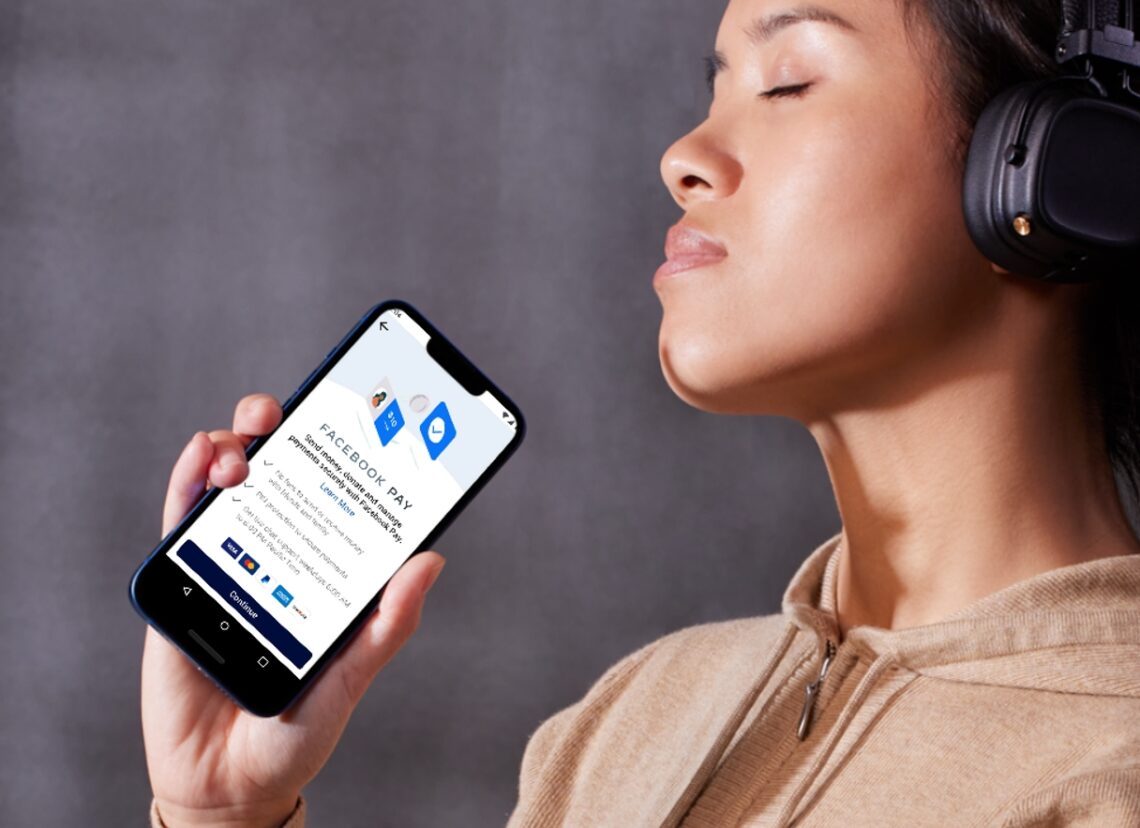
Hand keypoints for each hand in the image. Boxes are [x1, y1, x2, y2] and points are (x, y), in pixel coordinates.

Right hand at [141, 393, 445, 827]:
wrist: (228, 783)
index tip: (365, 407)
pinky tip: (204, 458)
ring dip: (237, 445)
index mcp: (326, 567)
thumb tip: (432, 559)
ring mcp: (230, 559)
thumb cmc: (298, 730)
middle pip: (282, 471)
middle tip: (293, 410)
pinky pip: (182, 520)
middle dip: (286, 426)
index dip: (348, 448)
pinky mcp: (183, 578)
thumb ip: (386, 625)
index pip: (339, 494)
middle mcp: (281, 550)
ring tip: (249, 442)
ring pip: (232, 483)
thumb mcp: (351, 677)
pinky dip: (189, 481)